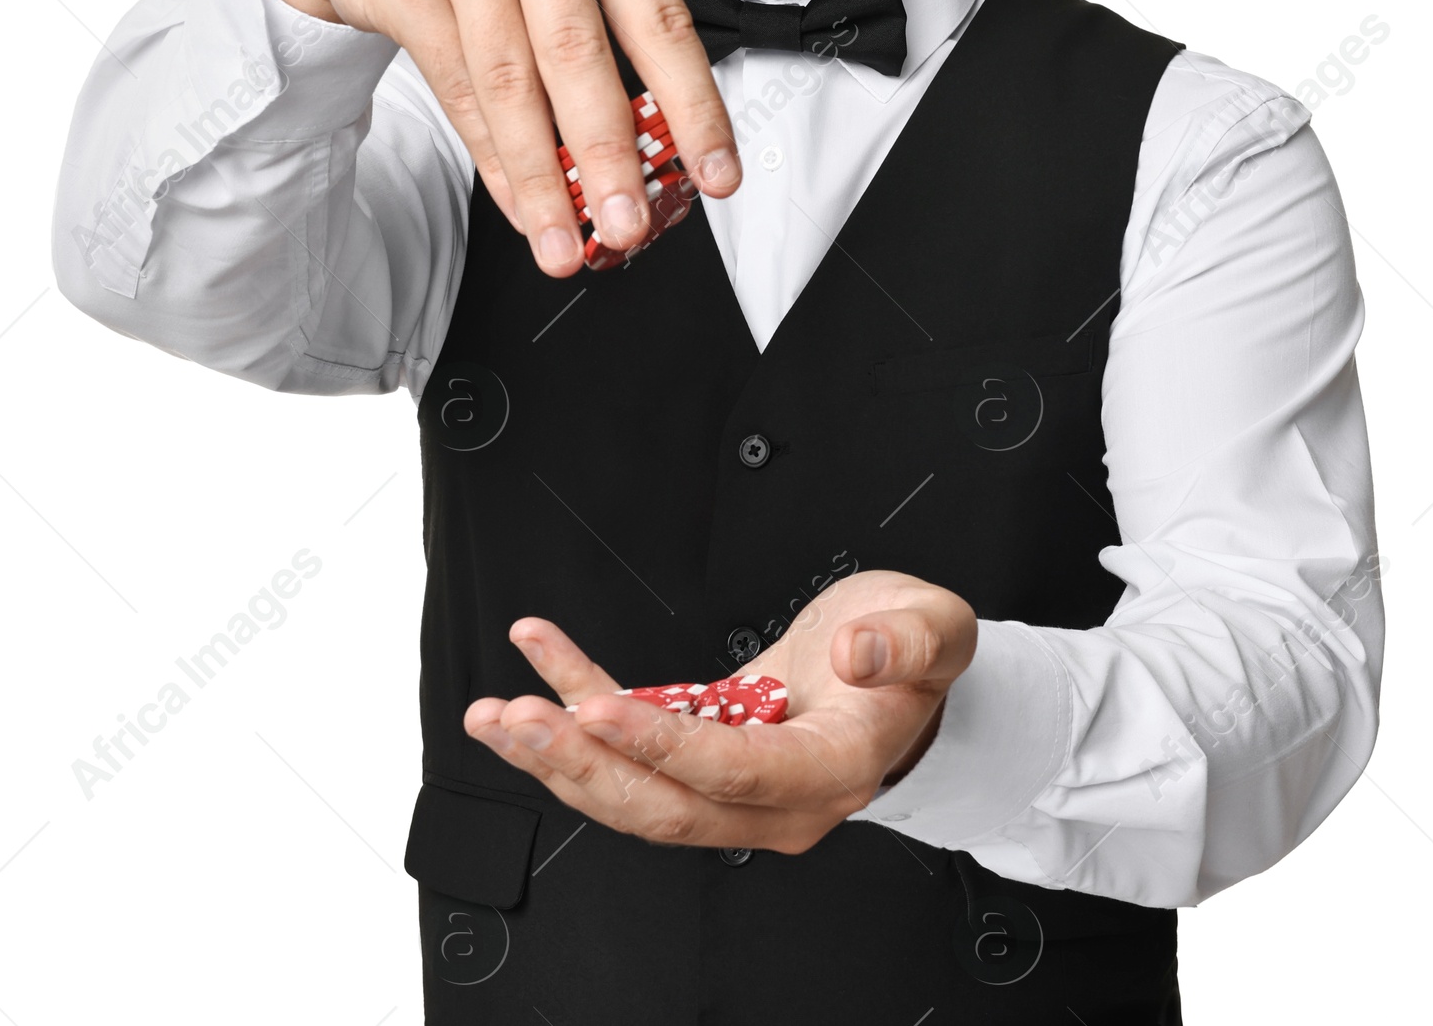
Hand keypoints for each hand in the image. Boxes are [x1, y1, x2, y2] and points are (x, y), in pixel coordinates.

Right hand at [250, 0, 740, 274]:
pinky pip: (458, 89)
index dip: (694, 106)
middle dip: (609, 155)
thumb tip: (650, 159)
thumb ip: (606, 35)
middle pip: (578, 53)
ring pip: (511, 82)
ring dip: (543, 178)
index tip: (718, 173)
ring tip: (565, 243)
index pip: (660, 19)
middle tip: (630, 226)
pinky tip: (520, 204)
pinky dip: (493, 159)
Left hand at [462, 569, 977, 853]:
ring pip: (635, 795)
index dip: (662, 747)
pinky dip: (582, 714)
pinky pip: (635, 754)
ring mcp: (736, 790)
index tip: (600, 710)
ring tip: (496, 712)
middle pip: (665, 805)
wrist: (903, 673)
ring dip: (559, 756)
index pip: (737, 772)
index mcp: (834, 769)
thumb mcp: (936, 627)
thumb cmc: (915, 649)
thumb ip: (907, 641)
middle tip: (516, 718)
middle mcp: (777, 801)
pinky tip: (544, 672)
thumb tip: (859, 653)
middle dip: (581, 764)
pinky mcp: (704, 761)